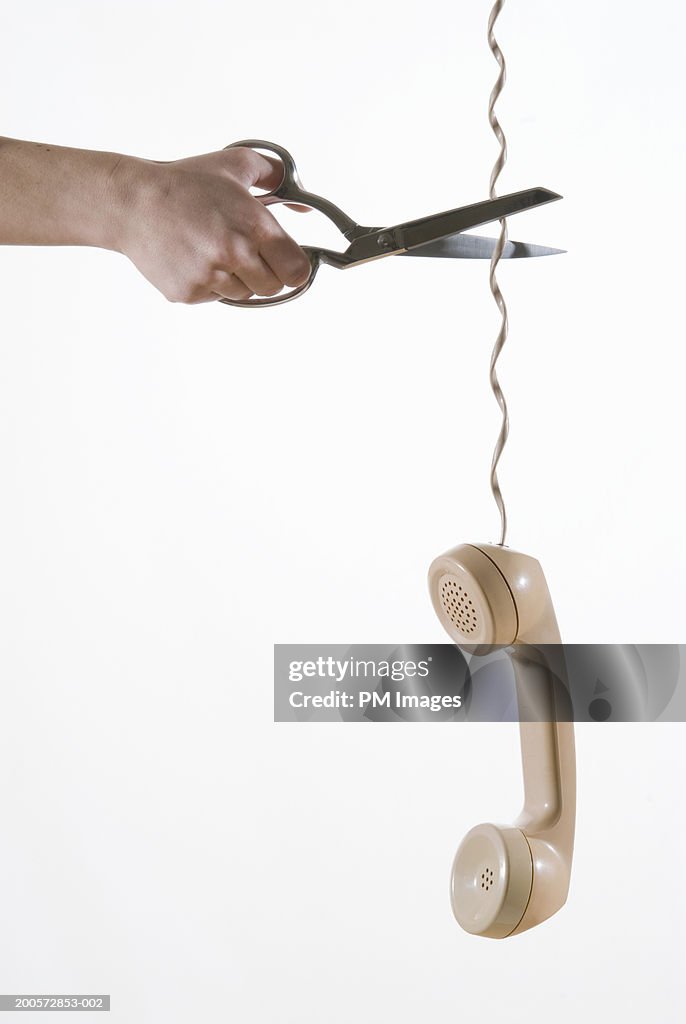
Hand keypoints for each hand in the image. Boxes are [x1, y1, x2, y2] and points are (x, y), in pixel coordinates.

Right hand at [114, 147, 311, 302]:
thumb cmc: (185, 183)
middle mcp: (233, 254)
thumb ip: (277, 177)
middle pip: (273, 287)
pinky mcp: (188, 293)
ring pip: (243, 294)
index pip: (296, 271)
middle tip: (245, 251)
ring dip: (236, 278)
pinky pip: (214, 298)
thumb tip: (302, 207)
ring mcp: (209, 277)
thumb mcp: (235, 163)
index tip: (285, 259)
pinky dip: (209, 283)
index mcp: (254, 226)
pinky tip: (193, 257)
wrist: (132, 203)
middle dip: (266, 272)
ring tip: (212, 248)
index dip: (293, 266)